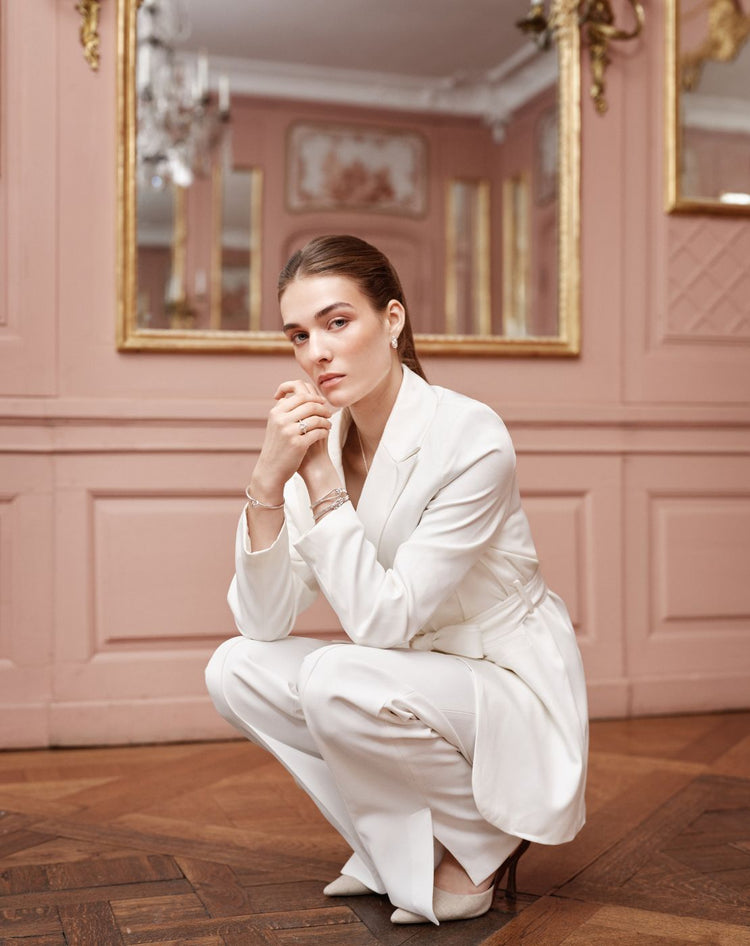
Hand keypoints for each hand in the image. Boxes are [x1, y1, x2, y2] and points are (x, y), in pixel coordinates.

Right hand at [250, 379, 331, 499]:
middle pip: (309, 405)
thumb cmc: (277, 446)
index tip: (321, 402)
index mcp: (276, 412)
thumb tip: (302, 396)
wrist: (271, 470)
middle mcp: (281, 420)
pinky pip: (318, 432)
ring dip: (325, 421)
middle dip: (322, 408)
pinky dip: (324, 431)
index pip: (299, 396)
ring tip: (328, 424)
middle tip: (328, 413)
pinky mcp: (298, 444)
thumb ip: (286, 410)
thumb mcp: (276, 425)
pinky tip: (326, 433)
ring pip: (316, 418)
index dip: (314, 398)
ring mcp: (289, 432)